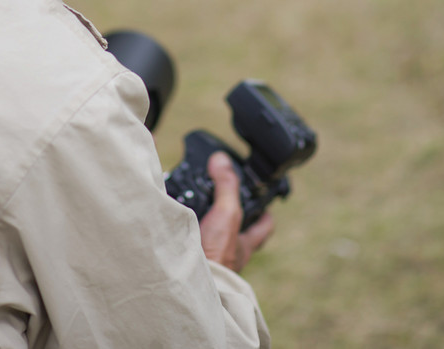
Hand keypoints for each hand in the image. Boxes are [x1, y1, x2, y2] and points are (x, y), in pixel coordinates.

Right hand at [198, 152, 274, 272]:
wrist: (189, 283)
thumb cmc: (216, 256)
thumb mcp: (226, 213)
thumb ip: (226, 186)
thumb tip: (222, 160)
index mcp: (245, 243)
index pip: (264, 226)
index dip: (265, 212)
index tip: (261, 198)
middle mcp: (232, 253)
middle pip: (238, 231)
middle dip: (231, 216)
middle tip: (220, 197)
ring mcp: (213, 260)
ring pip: (215, 238)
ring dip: (206, 224)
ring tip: (194, 206)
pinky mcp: (194, 262)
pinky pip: (193, 244)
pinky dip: (187, 234)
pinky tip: (177, 226)